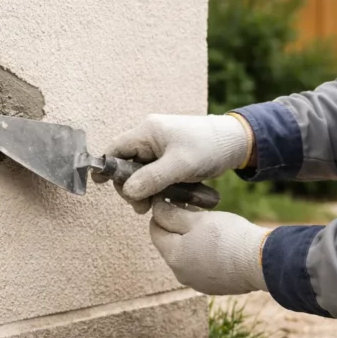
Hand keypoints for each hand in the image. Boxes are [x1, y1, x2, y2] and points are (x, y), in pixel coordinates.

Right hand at [93, 114, 251, 212]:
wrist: (235, 142)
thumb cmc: (208, 147)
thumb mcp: (179, 165)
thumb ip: (151, 178)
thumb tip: (128, 191)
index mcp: (147, 131)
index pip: (116, 149)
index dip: (107, 167)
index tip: (101, 186)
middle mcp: (150, 138)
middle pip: (126, 165)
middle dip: (131, 187)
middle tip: (142, 206)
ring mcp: (160, 148)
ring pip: (141, 173)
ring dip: (144, 191)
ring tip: (153, 206)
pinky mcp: (170, 158)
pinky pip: (155, 175)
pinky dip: (157, 188)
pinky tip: (165, 200)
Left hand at [149, 199, 268, 294]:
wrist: (260, 262)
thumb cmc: (228, 236)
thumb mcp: (197, 219)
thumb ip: (172, 215)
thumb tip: (156, 209)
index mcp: (173, 255)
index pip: (155, 230)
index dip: (162, 212)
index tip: (174, 200)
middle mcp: (180, 273)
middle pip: (170, 244)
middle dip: (177, 227)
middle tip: (193, 209)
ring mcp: (196, 282)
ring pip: (186, 256)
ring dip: (191, 241)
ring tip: (208, 226)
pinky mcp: (213, 287)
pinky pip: (201, 266)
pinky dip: (204, 254)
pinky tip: (219, 244)